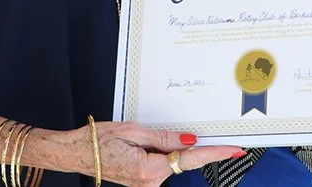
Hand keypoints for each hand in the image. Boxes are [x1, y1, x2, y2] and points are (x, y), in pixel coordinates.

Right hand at [81, 121, 243, 186]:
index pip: (189, 159)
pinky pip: (160, 166)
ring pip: (169, 162)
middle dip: (176, 144)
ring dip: (162, 149)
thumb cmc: (99, 139)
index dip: (214, 153)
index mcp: (148, 169)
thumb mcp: (133, 130)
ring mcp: (146, 186)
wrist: (77, 154)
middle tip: (150, 135)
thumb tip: (191, 140)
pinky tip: (136, 148)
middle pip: (180, 159)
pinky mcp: (144, 183)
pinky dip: (157, 154)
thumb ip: (164, 137)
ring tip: (132, 142)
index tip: (234, 149)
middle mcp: (149, 183)